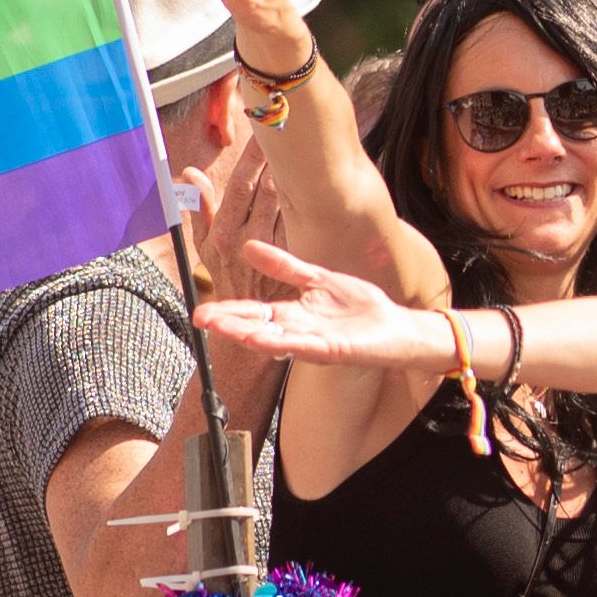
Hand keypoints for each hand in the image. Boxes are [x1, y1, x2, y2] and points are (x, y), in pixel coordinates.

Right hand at [199, 246, 454, 367]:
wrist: (396, 325)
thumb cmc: (359, 306)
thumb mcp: (317, 279)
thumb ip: (285, 266)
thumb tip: (248, 247)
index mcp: (293, 314)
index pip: (254, 312)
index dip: (229, 311)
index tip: (202, 309)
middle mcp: (298, 330)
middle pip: (257, 327)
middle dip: (229, 324)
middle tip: (200, 320)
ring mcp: (314, 342)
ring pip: (274, 340)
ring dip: (248, 335)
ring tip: (222, 329)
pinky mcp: (333, 350)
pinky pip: (304, 346)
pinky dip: (283, 343)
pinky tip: (262, 340)